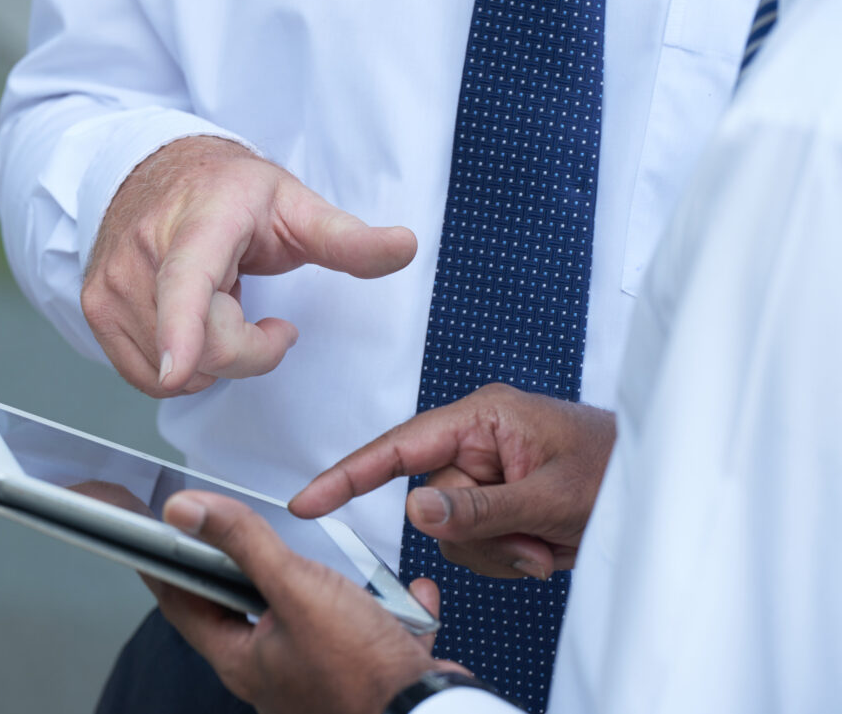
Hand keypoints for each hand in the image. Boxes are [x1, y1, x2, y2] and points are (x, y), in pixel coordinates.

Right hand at [81, 136, 416, 396]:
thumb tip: (405, 247)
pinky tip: (191, 323)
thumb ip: (347, 237)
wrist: (153, 170)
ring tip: (218, 304)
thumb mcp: (293, 204)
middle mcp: (142, 255)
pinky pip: (149, 378)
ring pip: (177, 373)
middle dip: (249, 348)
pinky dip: (182, 365)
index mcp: (198, 223)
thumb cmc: (225, 190)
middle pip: (204, 349)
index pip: (187, 282)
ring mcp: (111, 286)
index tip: (180, 368)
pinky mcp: (94, 311)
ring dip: (213, 355)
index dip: (184, 330)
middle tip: (262, 312)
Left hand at [153, 490, 466, 713]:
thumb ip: (242, 543)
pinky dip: (379, 605)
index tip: (141, 533)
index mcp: (242, 658)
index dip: (160, 562)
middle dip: (238, 568)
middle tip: (223, 534)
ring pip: (304, 620)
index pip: (181, 602)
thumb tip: (184, 509)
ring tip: (315, 555)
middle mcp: (273, 672)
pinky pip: (365, 631)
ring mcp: (318, 676)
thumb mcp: (295, 588)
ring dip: (312, 585)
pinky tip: (401, 591)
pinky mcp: (364, 674)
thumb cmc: (363, 670)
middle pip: (240, 609)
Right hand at [289, 384, 615, 579]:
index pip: (399, 447)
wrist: (663, 486)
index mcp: (484, 418)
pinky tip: (547, 543)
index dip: (348, 475)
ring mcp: (490, 470)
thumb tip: (413, 508)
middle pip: (431, 501)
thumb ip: (479, 507)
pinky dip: (510, 553)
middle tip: (531, 538)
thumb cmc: (619, 468)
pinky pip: (477, 540)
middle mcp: (479, 440)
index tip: (308, 501)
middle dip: (478, 532)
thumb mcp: (551, 496)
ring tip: (547, 540)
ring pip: (452, 530)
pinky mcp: (501, 497)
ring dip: (499, 549)